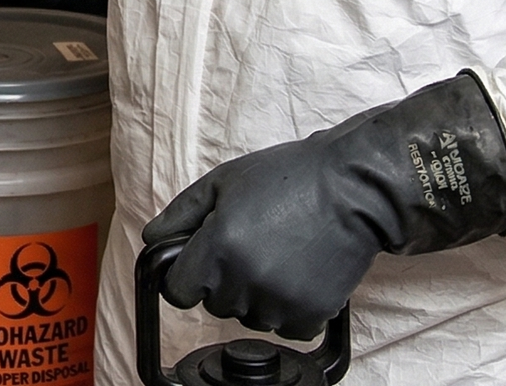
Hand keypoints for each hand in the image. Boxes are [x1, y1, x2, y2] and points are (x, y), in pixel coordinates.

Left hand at [141, 72, 505, 339]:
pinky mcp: (310, 314)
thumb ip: (181, 214)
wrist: (353, 190)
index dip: (185, 275)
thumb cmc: (288, 177)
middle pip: (214, 304)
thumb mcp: (224, 182)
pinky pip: (283, 328)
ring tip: (279, 253)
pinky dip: (287, 308)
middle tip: (251, 244)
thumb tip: (152, 240)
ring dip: (255, 295)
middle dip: (223, 280)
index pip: (177, 292)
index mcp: (218, 247)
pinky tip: (298, 273)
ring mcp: (279, 301)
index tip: (201, 261)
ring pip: (248, 318)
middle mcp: (245, 280)